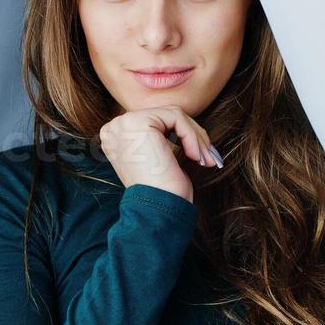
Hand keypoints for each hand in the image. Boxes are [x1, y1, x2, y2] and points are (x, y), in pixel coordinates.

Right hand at [98, 106, 219, 203]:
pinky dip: (192, 136)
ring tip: (204, 158)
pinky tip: (196, 156)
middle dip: (192, 135)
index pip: (158, 123)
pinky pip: (176, 118)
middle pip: (166, 116)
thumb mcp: (160, 158)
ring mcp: (124, 123)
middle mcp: (115, 127)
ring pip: (174, 115)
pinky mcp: (138, 122)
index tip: (200, 154)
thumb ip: (164, 137)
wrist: (157, 209)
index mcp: (117, 136)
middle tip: (208, 156)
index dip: (183, 136)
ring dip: (195, 137)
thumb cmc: (163, 190)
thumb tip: (189, 124)